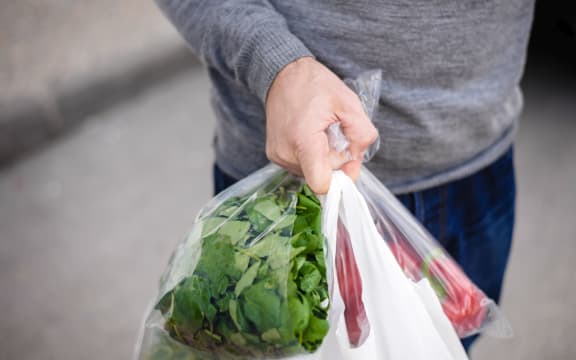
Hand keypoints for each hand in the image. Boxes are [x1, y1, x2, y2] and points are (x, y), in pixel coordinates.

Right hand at [265, 57, 377, 193]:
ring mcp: (278, 156)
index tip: (351, 160)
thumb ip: (362, 133)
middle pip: (321, 176)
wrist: (283, 74)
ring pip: (312, 171)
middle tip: (337, 133)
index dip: (342, 178)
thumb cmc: (314, 85)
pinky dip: (312, 155)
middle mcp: (286, 153)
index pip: (321, 184)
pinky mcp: (275, 155)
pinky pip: (301, 165)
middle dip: (336, 159)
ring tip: (321, 131)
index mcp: (304, 141)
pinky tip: (311, 134)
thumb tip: (358, 158)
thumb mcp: (348, 102)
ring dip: (324, 157)